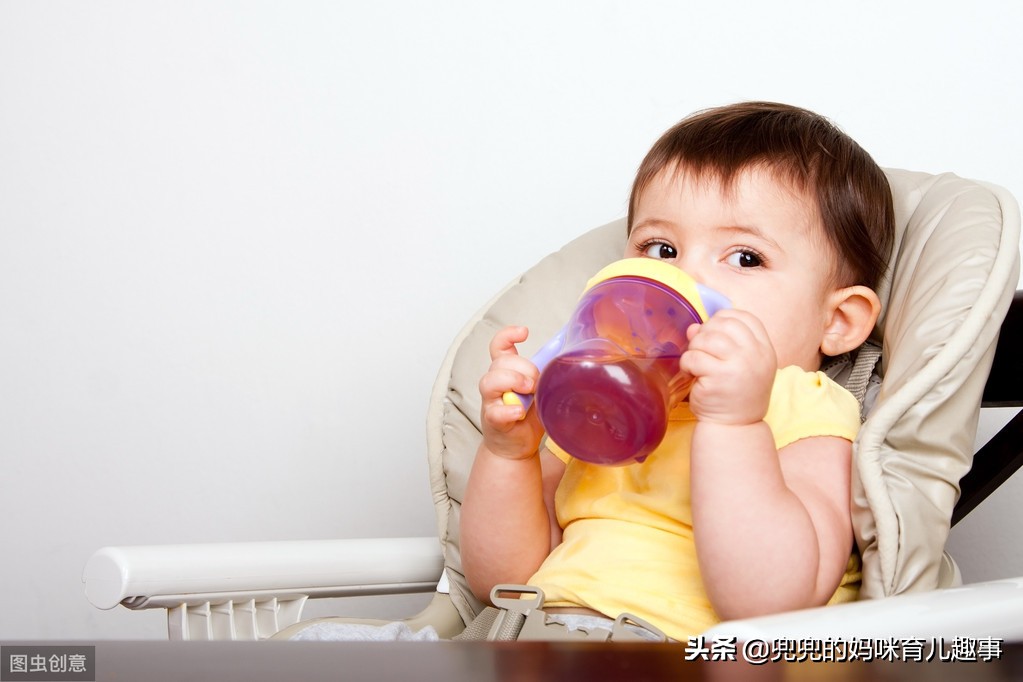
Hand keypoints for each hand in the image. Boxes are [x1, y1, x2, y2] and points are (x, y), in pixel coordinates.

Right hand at [478, 326, 545, 459]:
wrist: (518, 447)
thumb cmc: (529, 416)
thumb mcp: (542, 389)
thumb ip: (547, 372)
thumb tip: (569, 353)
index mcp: (507, 372)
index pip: (499, 346)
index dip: (508, 335)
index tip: (524, 333)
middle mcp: (495, 383)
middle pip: (501, 361)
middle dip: (524, 367)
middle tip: (537, 382)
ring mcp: (491, 401)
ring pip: (490, 380)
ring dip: (513, 382)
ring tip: (529, 392)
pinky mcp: (492, 420)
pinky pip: (495, 411)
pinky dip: (509, 409)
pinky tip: (520, 412)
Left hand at [679, 310, 775, 425]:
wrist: (736, 427)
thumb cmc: (734, 394)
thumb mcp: (736, 364)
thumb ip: (720, 341)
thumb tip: (693, 327)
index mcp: (764, 349)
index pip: (745, 318)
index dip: (724, 318)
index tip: (713, 331)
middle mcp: (756, 355)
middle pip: (724, 324)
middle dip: (705, 332)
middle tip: (700, 349)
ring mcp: (739, 366)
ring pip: (706, 338)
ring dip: (694, 347)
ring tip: (695, 362)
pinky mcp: (719, 378)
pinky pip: (694, 357)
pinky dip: (686, 363)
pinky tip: (691, 374)